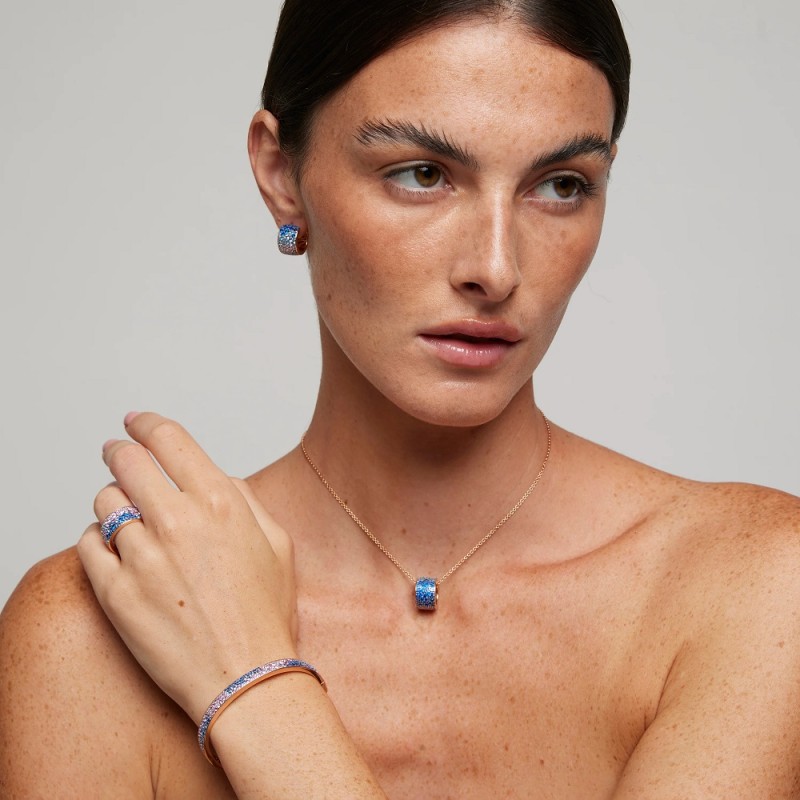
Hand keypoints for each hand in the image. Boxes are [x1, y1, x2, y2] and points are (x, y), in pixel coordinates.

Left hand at [78, 412, 297, 724]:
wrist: (246, 678)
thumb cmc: (266, 614)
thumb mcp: (277, 542)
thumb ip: (244, 499)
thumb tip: (214, 477)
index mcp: (221, 502)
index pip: (169, 439)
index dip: (146, 423)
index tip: (135, 422)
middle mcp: (179, 522)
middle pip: (127, 461)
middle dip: (120, 451)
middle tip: (118, 454)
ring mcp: (143, 557)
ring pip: (105, 502)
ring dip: (113, 501)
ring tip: (125, 514)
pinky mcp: (116, 593)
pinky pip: (88, 544)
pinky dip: (97, 539)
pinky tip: (114, 547)